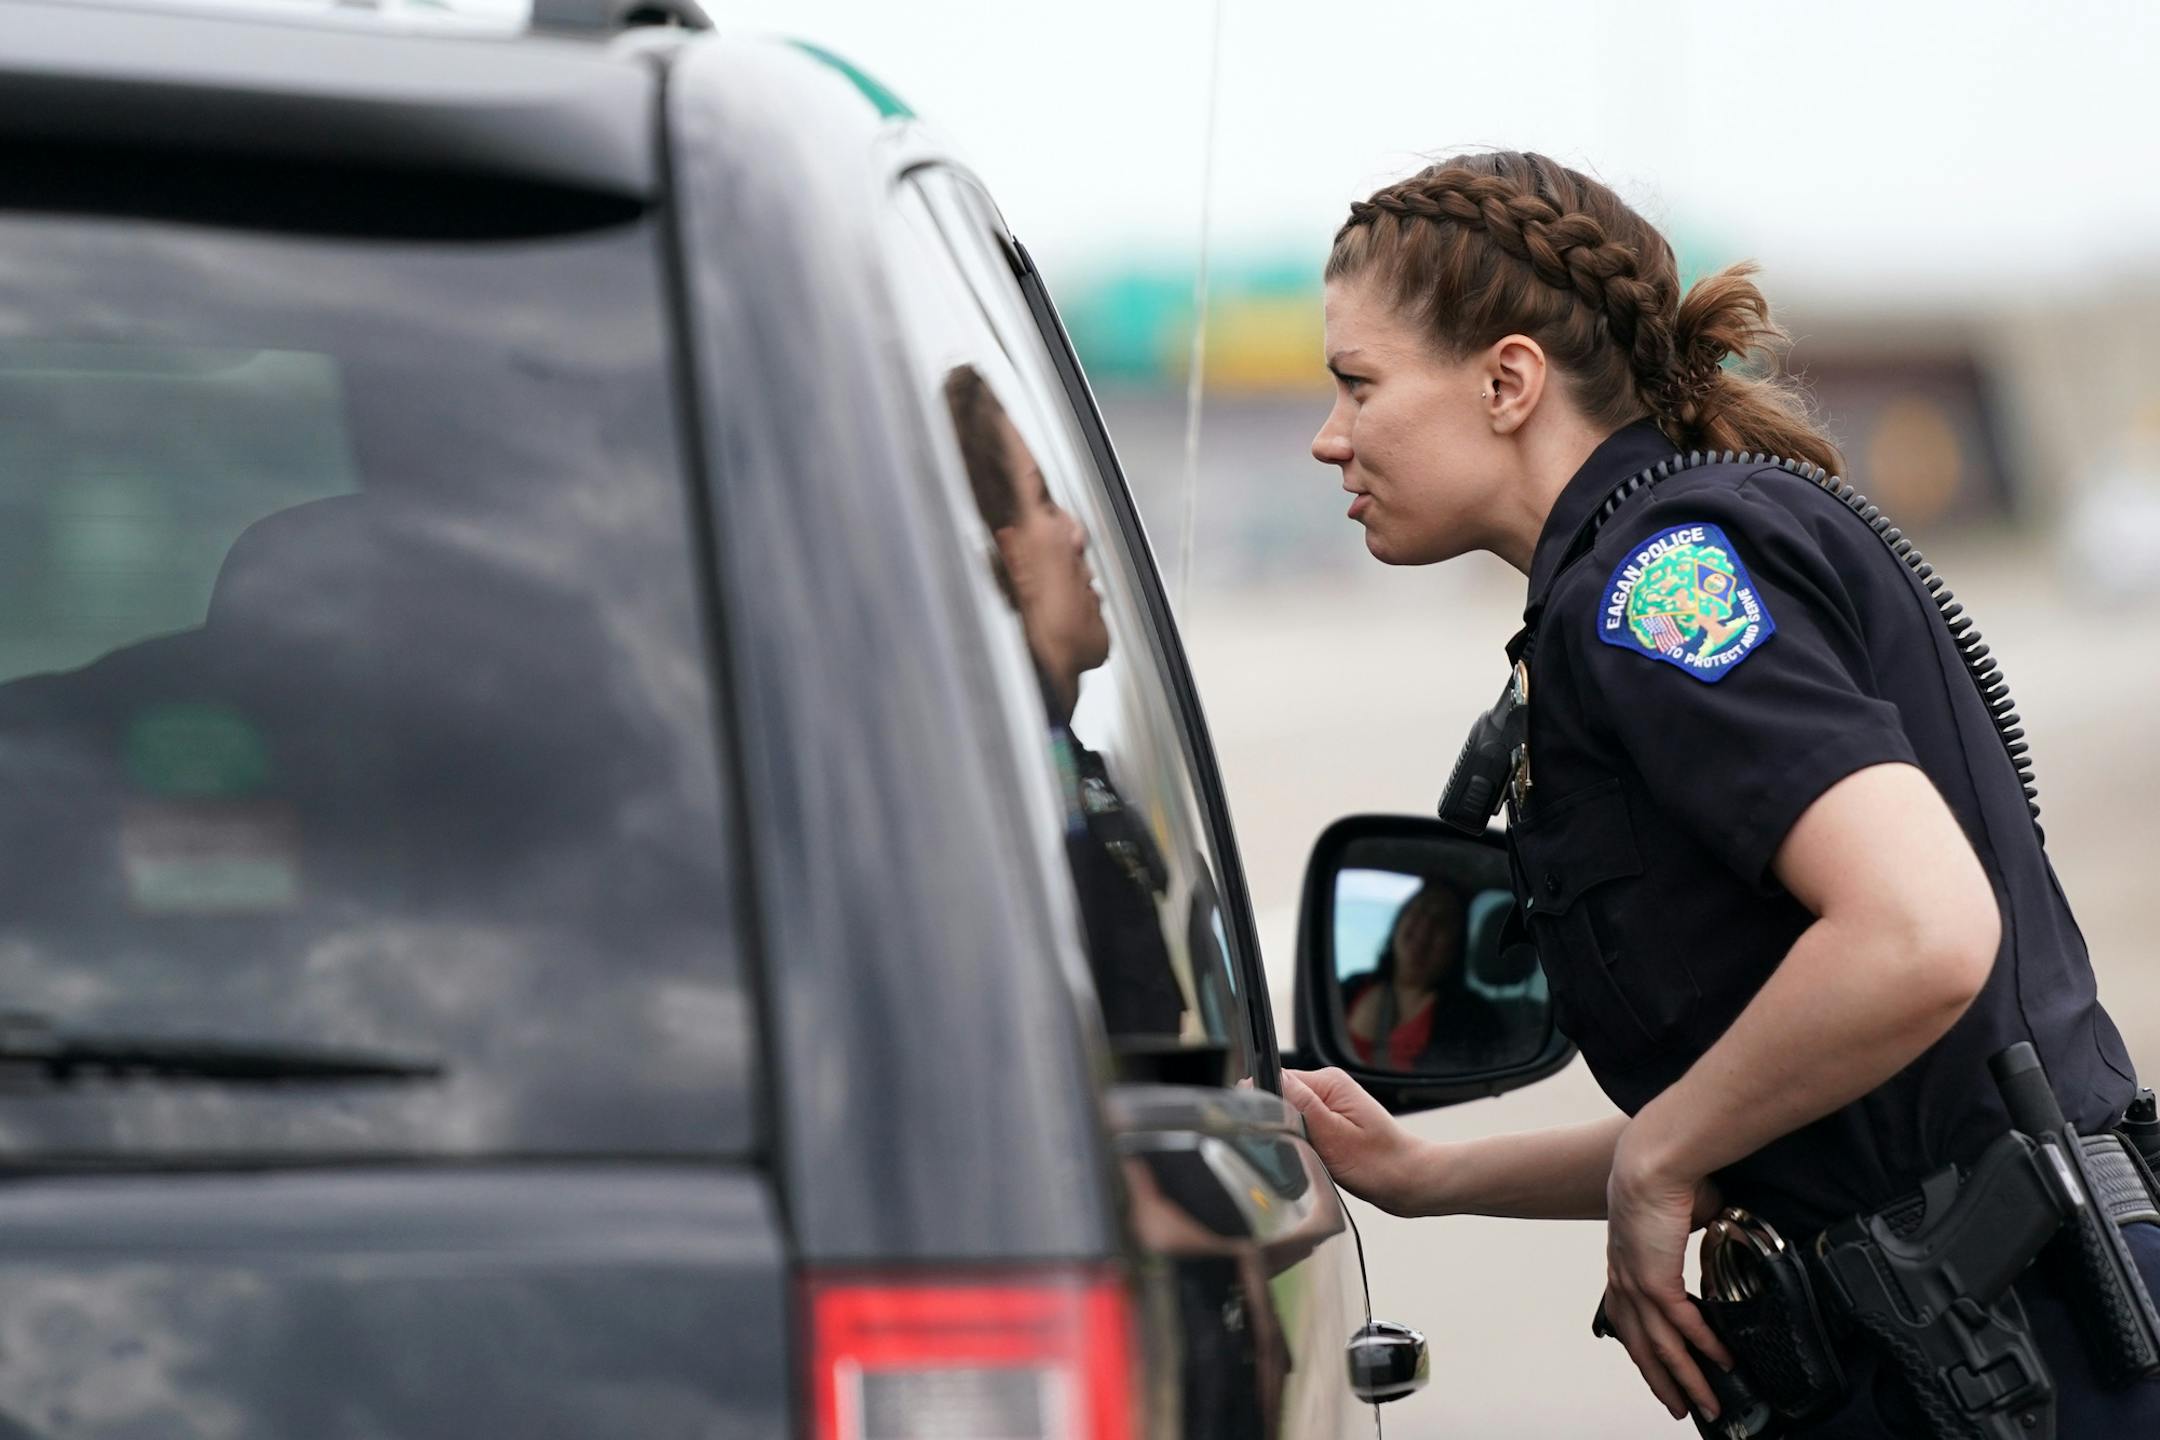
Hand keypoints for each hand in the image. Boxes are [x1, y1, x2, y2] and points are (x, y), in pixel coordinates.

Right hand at [1282, 1067, 1427, 1213]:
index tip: (1280, 1131)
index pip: (1280, 1080)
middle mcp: (1330, 1088)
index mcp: (1329, 1082)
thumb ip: (1300, 1104)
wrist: (1409, 1182)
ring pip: (1291, 1115)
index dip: (1270, 1106)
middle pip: (1283, 1098)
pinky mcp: (1333, 1122)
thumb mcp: (1333, 1136)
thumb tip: (1270, 1076)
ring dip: (1295, 1136)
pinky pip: (1303, 1127)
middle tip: (1306, 1148)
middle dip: (1283, 1124)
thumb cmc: (1379, 1164)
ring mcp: (1332, 1105)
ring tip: (1317, 1154)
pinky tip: (1319, 1157)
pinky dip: (1305, 1143)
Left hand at [1601, 1120, 1734, 1421]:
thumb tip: (1721, 1223)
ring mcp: (1636, 1283)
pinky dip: (1703, 1347)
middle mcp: (1624, 1279)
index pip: (1629, 1319)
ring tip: (1706, 1403)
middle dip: (1662, 1381)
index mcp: (1624, 1263)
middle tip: (1679, 1407)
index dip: (1644, 1348)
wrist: (1651, 1161)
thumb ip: (1696, 1228)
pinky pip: (1682, 1326)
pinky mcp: (1655, 1281)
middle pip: (1641, 1345)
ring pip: (1661, 1347)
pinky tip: (1720, 1362)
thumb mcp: (1680, 1211)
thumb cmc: (1664, 1175)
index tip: (1659, 1370)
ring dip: (1686, 1379)